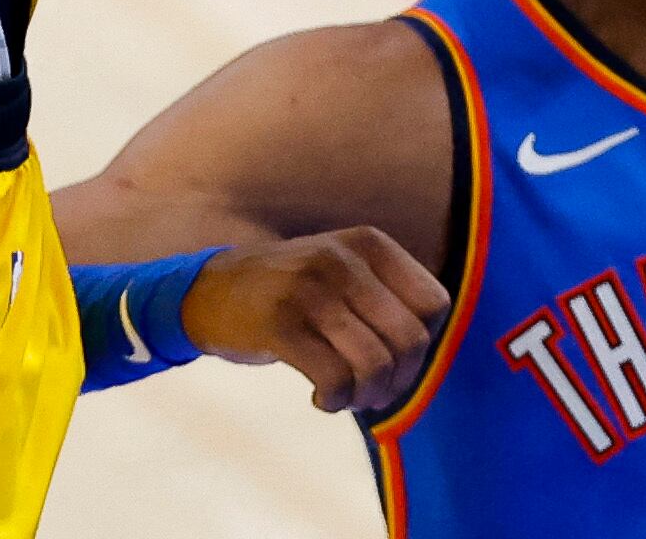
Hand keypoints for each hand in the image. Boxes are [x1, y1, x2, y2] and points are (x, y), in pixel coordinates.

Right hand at [182, 227, 452, 416]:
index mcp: (369, 244)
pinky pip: (334, 379)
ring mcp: (310, 290)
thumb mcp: (345, 271)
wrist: (211, 290)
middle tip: (373, 392)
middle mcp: (344, 259)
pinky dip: (336, 401)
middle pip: (409, 340)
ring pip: (375, 364)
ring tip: (348, 397)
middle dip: (398, 380)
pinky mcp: (280, 324)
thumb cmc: (293, 292)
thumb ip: (388, 298)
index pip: (434, 305)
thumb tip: (424, 359)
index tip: (395, 363)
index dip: (422, 346)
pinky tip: (322, 398)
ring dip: (366, 396)